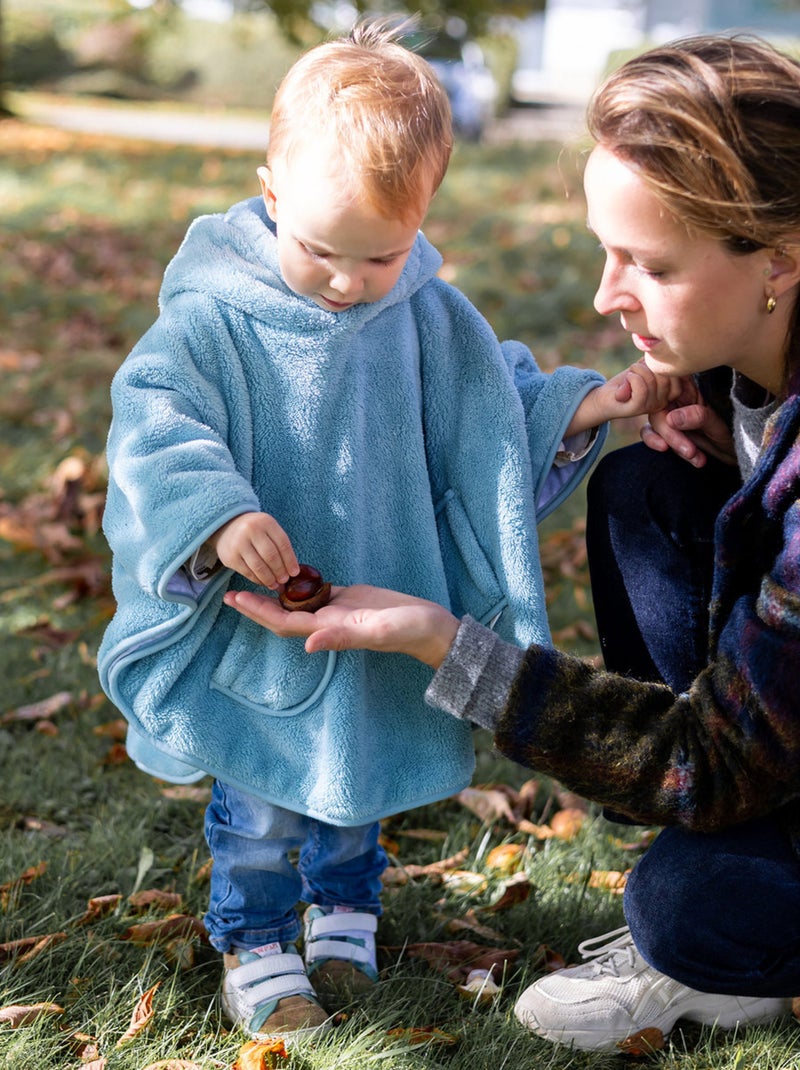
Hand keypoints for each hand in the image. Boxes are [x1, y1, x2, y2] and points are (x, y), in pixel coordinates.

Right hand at [211, 512, 297, 588]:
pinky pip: (248, 573)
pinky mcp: (230, 557)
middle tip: (284, 580)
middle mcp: (251, 530)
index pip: (283, 544)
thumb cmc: (256, 531)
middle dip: (280, 571)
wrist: (227, 527)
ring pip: (259, 567)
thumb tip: (292, 572)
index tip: (295, 573)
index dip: (290, 560)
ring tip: (275, 584)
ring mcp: (238, 543)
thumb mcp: (269, 530)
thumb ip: (280, 546)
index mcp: (266, 522)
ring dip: (270, 579)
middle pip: (271, 556)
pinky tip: (263, 582)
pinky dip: (258, 580)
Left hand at [223, 584, 459, 669]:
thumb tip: (308, 645)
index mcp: (331, 628)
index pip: (284, 623)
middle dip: (256, 603)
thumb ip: (344, 637)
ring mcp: (338, 610)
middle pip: (283, 614)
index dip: (258, 613)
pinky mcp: (350, 598)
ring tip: (250, 578)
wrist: (432, 627)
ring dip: (273, 594)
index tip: (235, 599)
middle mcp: (329, 622)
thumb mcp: (378, 631)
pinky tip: (285, 573)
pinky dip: (298, 584)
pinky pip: (316, 592)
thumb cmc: (409, 630)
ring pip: (297, 603)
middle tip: (229, 588)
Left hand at [609, 360, 684, 413]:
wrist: (604, 398)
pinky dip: (632, 378)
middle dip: (649, 365)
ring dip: (637, 370)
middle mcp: (663, 401)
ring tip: (630, 374)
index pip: (680, 375)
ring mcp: (651, 406)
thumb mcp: (646, 367)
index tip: (648, 363)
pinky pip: (641, 388)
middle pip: (667, 376)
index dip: (663, 363)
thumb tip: (663, 349)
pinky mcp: (638, 408)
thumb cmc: (626, 381)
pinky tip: (626, 381)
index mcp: (669, 392)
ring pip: (653, 380)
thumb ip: (658, 361)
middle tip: (637, 368)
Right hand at [641, 380, 736, 467]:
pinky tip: (681, 456)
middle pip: (657, 407)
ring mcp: (667, 412)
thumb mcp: (718, 424)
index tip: (668, 418)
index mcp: (688, 386)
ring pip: (653, 423)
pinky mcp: (663, 428)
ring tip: (694, 456)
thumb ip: (698, 417)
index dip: (659, 394)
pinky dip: (659, 445)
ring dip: (671, 443)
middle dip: (670, 433)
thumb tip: (670, 418)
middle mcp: (675, 396)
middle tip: (690, 451)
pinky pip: (650, 434)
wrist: (734, 452)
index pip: (664, 381)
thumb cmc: (731, 433)